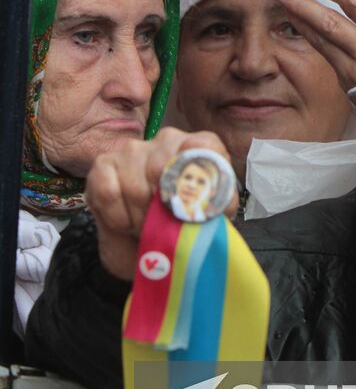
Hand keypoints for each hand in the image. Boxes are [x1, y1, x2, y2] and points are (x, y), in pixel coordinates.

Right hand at [85, 128, 237, 281]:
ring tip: (146, 225)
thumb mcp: (209, 218)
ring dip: (139, 217)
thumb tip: (214, 204)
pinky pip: (108, 191)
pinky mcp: (103, 164)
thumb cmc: (180, 226)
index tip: (193, 204)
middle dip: (163, 210)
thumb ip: (218, 206)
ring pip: (135, 186)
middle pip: (163, 170)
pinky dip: (117, 216)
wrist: (148, 248)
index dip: (199, 178)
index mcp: (200, 148)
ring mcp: (133, 149)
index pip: (205, 147)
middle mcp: (167, 140)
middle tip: (165, 226)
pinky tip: (126, 221)